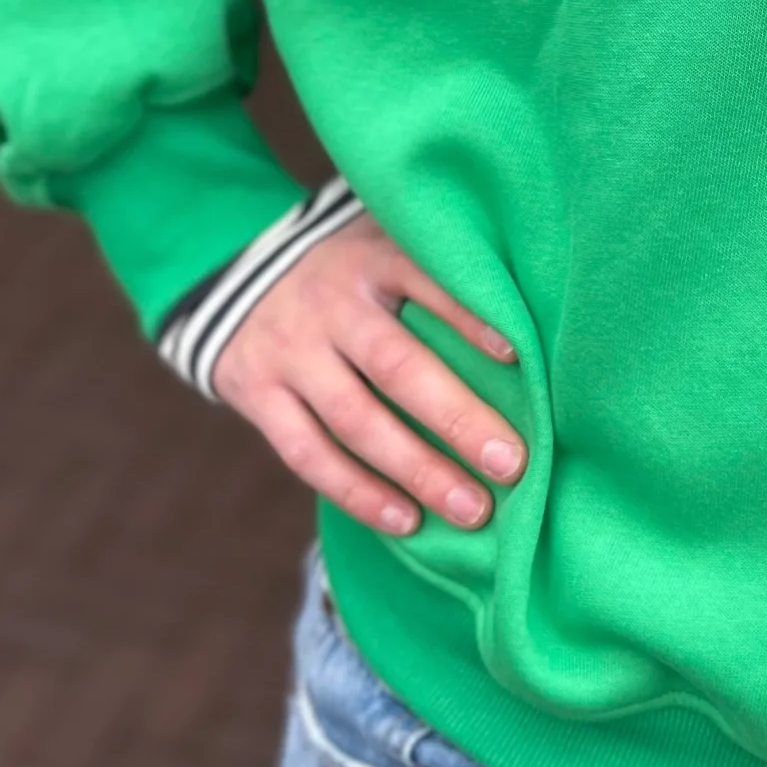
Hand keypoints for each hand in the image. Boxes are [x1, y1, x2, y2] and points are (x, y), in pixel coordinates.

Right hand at [214, 212, 525, 537]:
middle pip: (396, 366)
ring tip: (472, 510)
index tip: (518, 355)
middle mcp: (329, 303)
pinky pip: (307, 453)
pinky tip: (405, 521)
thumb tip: (532, 313)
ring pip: (355, 419)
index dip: (468, 316)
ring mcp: (289, 351)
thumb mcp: (385, 246)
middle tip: (512, 465)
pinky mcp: (257, 395)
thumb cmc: (351, 275)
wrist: (234, 283)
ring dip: (416, 470)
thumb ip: (441, 270)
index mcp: (371, 259)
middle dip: (457, 419)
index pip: (425, 281)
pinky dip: (357, 492)